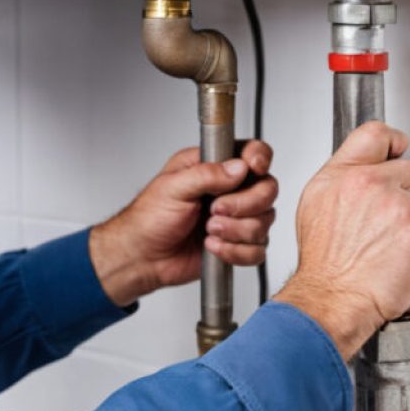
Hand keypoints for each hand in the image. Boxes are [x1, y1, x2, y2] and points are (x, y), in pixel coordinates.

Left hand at [89, 140, 276, 307]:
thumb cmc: (148, 219)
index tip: (253, 168)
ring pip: (264, 221)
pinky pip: (258, 249)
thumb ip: (206, 174)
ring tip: (208, 231)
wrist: (142, 257)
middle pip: (267, 189)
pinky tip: (212, 247)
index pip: (252, 153)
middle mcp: (229, 190)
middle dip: (244, 204)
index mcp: (213, 166)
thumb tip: (239, 168)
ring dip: (236, 230)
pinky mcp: (237, 243)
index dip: (259, 160)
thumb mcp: (172, 188)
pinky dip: (236, 251)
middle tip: (215, 211)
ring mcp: (236, 217)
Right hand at [275, 121, 409, 359]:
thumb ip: (342, 183)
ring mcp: (395, 203)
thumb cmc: (324, 265)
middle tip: (390, 222)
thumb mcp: (315, 209)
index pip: (375, 134)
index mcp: (339, 176)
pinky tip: (405, 261)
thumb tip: (364, 173)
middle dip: (409, 194)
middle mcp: (366, 183)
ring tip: (393, 244)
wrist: (331, 298)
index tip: (398, 152)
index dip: (394, 142)